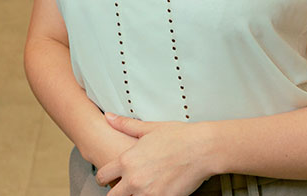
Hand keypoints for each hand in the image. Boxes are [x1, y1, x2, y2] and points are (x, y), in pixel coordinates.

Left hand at [96, 113, 213, 195]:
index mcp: (127, 160)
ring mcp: (147, 193)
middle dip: (117, 193)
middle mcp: (133, 179)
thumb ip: (126, 125)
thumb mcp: (151, 128)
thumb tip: (109, 117)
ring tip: (145, 188)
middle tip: (127, 188)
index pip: (102, 176)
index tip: (109, 178)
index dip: (105, 178)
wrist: (203, 148)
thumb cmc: (180, 137)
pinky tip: (158, 190)